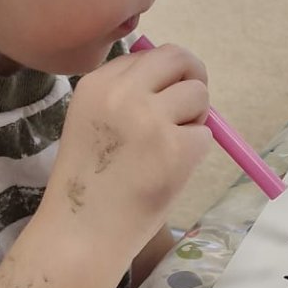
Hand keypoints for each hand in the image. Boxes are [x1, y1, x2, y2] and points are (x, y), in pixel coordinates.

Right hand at [46, 43, 209, 257]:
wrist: (82, 232)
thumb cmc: (88, 184)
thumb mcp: (92, 123)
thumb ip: (127, 98)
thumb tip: (178, 82)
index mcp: (97, 84)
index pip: (147, 56)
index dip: (162, 77)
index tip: (160, 101)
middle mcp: (124, 92)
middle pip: (178, 58)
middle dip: (192, 78)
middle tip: (191, 107)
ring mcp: (151, 119)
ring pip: (199, 94)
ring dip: (195, 119)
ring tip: (170, 149)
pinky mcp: (176, 148)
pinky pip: (206, 136)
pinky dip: (195, 153)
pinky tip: (169, 172)